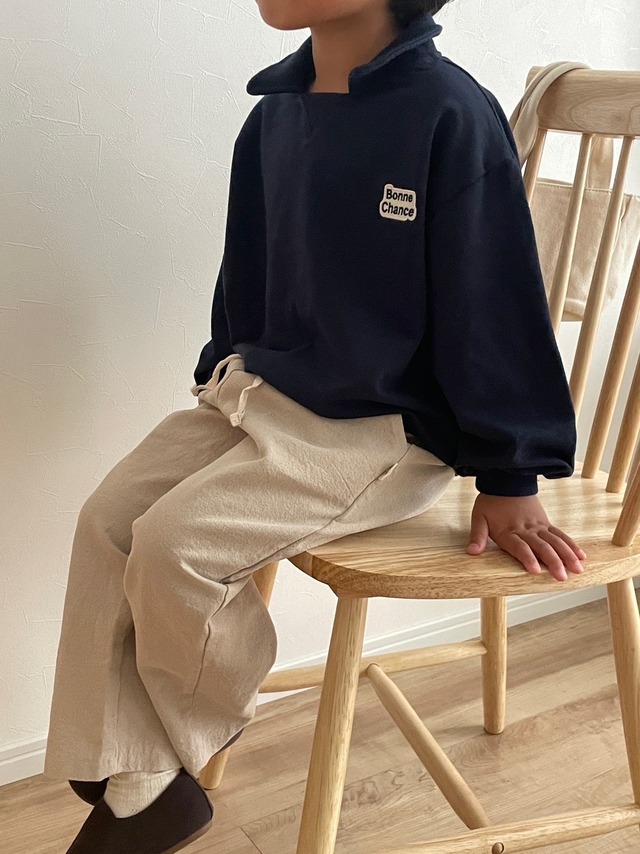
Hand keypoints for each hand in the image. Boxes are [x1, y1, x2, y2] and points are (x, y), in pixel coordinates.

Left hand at [467, 493, 586, 580]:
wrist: (506, 481)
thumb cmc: (491, 502)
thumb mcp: (479, 517)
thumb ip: (477, 536)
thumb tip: (472, 552)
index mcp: (508, 531)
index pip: (519, 547)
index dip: (527, 558)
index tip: (535, 570)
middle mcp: (526, 530)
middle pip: (542, 546)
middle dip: (553, 562)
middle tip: (562, 577)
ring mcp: (538, 526)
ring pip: (556, 541)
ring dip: (567, 555)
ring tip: (577, 570)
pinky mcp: (546, 522)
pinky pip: (560, 534)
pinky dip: (571, 544)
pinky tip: (581, 556)